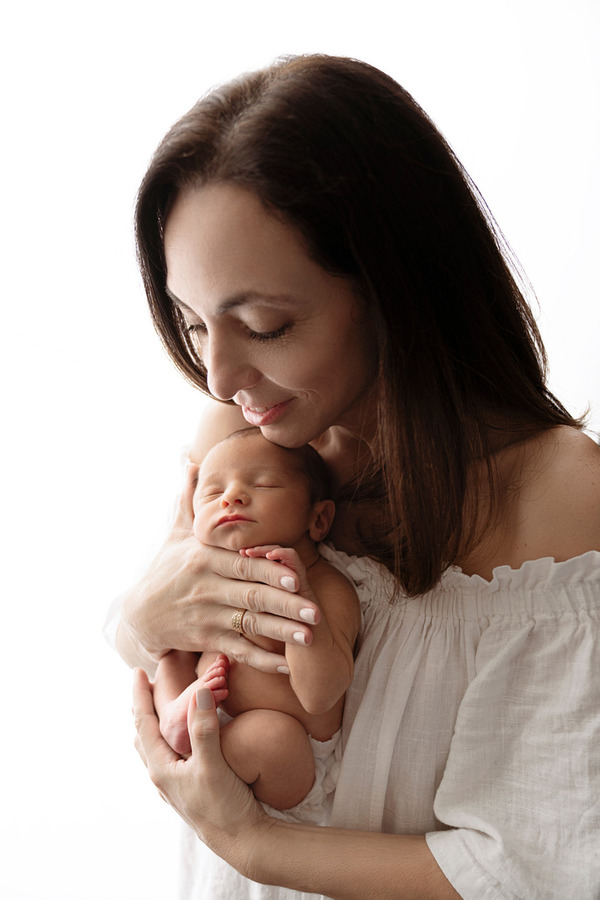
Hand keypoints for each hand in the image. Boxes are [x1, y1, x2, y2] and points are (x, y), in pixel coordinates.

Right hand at [119, 465, 320, 672]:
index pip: (243, 563)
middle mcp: (206, 587)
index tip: (298, 575)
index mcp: (204, 558)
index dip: (270, 570)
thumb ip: (190, 499)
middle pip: (252, 595)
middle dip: (286, 604)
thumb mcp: (176, 532)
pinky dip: (262, 659)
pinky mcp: (205, 640)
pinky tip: (287, 664)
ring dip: (281, 632)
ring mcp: (206, 616)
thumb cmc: (167, 569)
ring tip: (311, 637)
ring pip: (249, 624)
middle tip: (317, 611)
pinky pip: (238, 650)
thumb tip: (190, 461)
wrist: (139, 615)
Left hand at [133, 668, 271, 871]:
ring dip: (155, 723)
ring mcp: (173, 784)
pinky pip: (169, 755)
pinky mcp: (186, 788)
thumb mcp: (213, 764)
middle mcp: (161, 775)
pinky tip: (180, 738)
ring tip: (160, 706)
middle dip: (144, 708)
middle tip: (147, 685)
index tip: (137, 672)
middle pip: (144, 734)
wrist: (240, 840)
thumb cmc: (223, 805)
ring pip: (155, 746)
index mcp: (161, 767)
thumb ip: (204, 728)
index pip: (143, 723)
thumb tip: (199, 692)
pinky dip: (168, 737)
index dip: (139, 696)